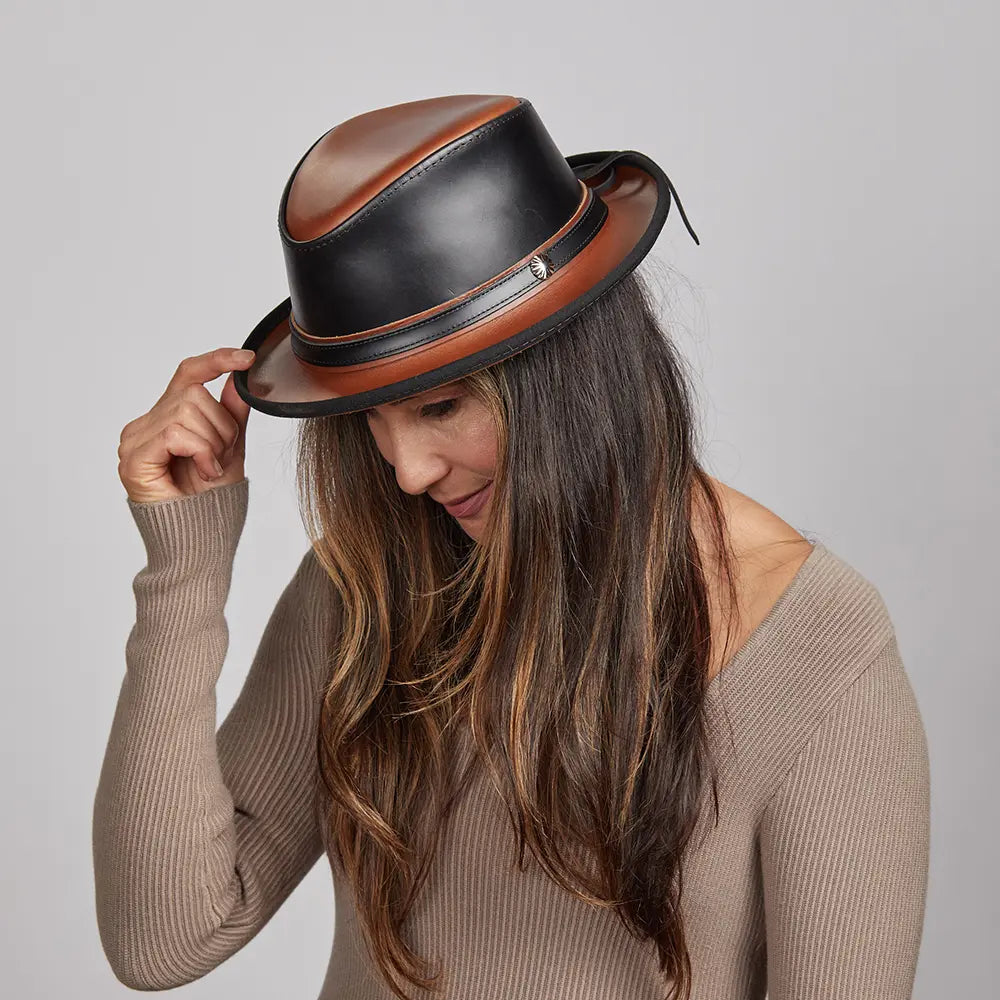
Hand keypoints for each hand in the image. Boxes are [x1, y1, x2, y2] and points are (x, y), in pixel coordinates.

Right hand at [117, 348, 255, 503]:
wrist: (202, 539)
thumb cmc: (211, 499)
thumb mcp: (230, 447)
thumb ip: (231, 412)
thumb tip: (239, 376)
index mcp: (166, 417)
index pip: (188, 373)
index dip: (217, 360)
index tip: (247, 358)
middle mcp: (146, 424)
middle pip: (194, 393)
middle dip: (222, 426)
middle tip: (220, 457)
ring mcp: (135, 440)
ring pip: (186, 410)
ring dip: (213, 443)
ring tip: (209, 468)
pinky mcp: (133, 458)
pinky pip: (176, 433)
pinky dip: (200, 451)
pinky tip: (202, 472)